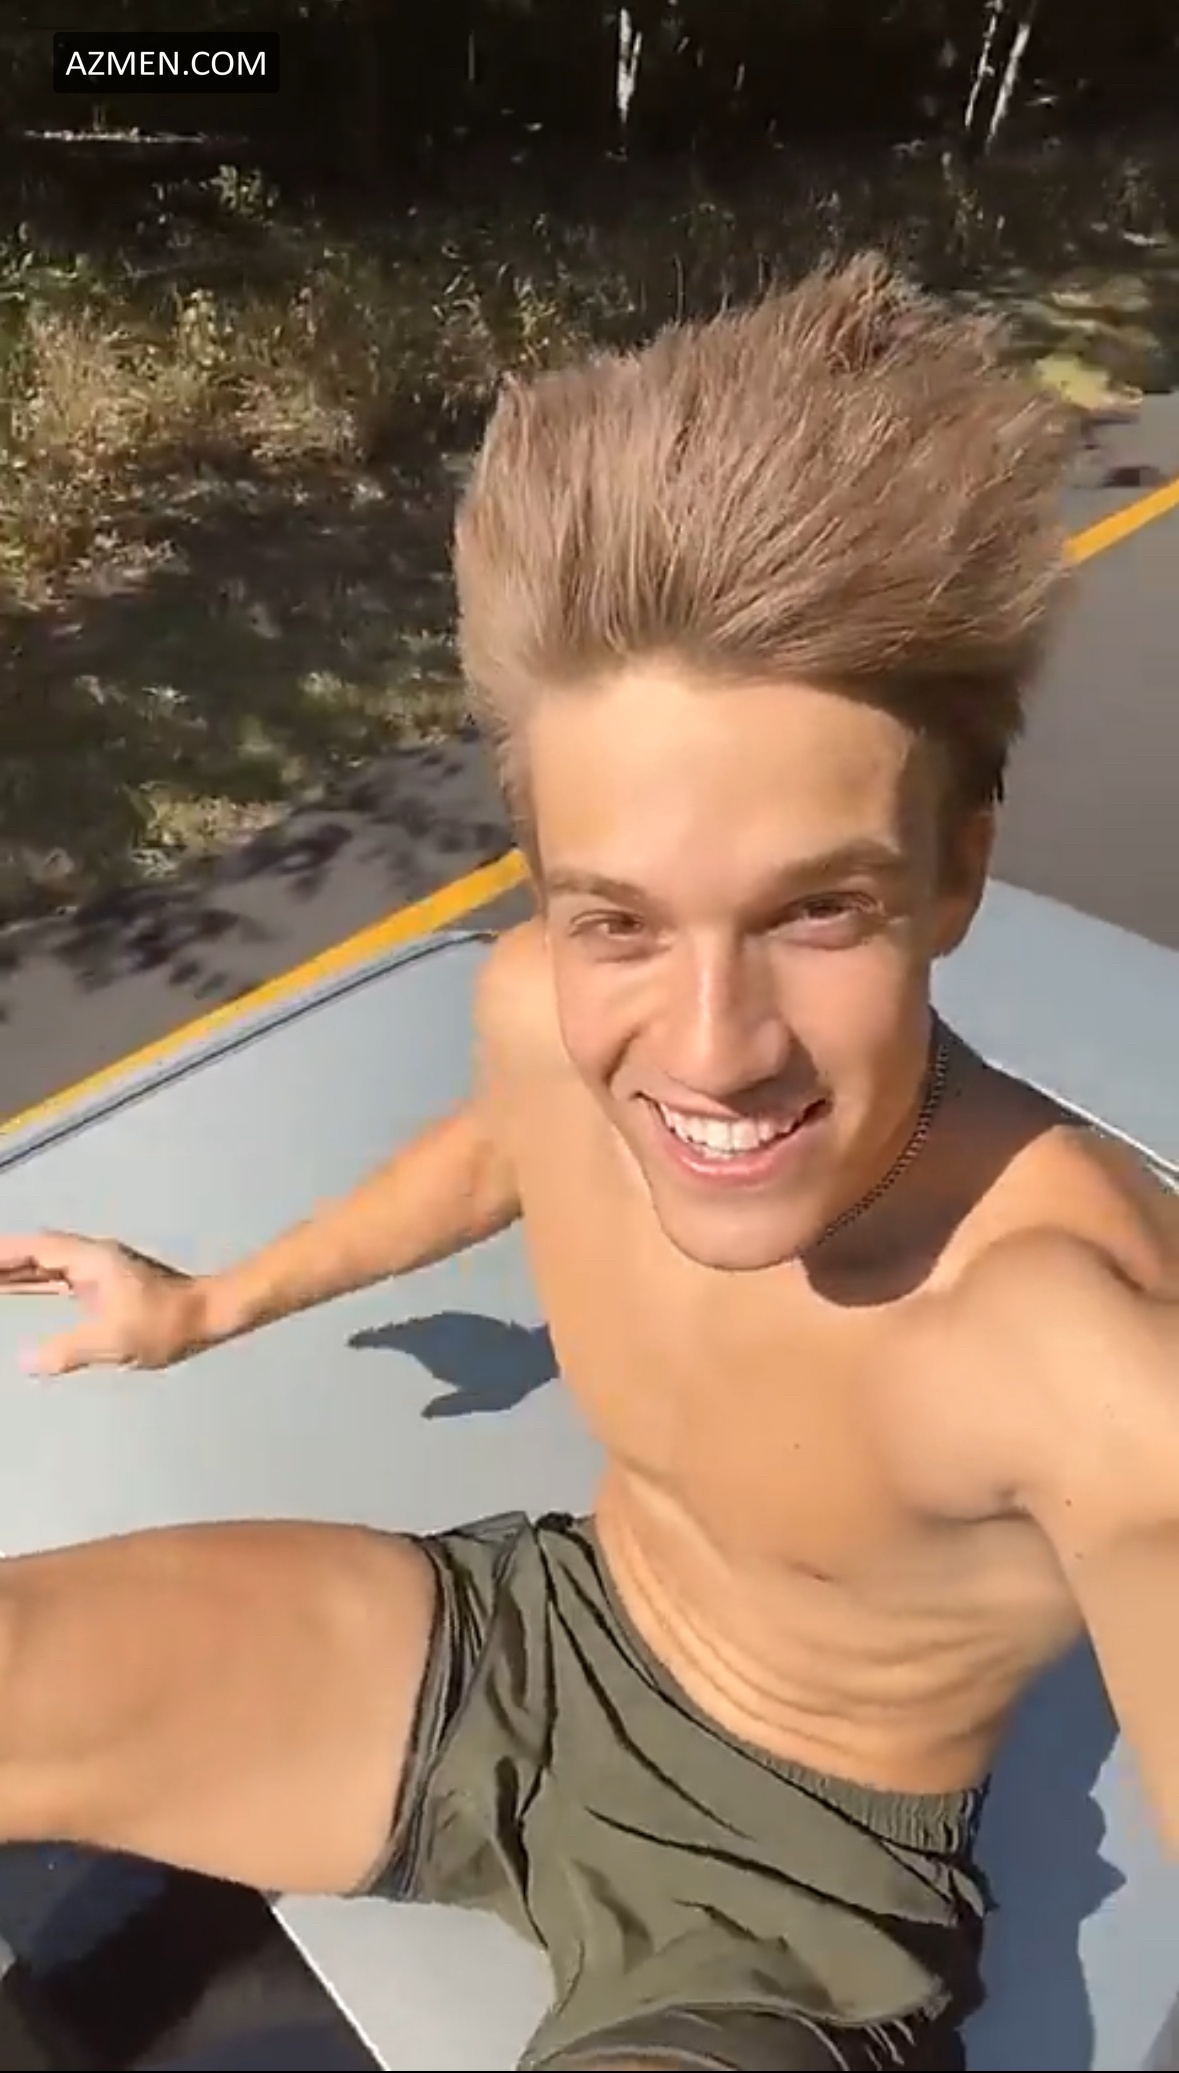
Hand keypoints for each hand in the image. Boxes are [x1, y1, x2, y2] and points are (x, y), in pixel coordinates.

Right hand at [0, 1231, 208, 1376]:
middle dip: (2, 1261)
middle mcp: (91, 1257)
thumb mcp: (115, 1342)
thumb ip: (68, 1351)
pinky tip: (19, 1288)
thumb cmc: (165, 1325)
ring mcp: (99, 1269)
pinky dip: (34, 1281)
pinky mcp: (105, 1283)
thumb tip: (25, 1362)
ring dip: (14, 1270)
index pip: (34, 1251)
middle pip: (35, 1252)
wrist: (209, 1315)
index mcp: (90, 1260)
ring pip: (45, 1265)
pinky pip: (58, 1278)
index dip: (3, 1255)